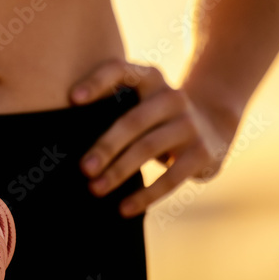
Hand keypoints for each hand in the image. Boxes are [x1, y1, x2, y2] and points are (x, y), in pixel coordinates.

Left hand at [69, 59, 240, 217]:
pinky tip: (125, 208)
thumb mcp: (140, 101)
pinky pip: (171, 177)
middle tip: (83, 168)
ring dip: (119, 172)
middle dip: (106, 146)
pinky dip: (146, 195)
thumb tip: (66, 141)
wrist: (212, 124)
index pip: (120, 71)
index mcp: (149, 77)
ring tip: (95, 189)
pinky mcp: (202, 152)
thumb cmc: (155, 116)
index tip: (73, 99)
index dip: (97, 82)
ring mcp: (188, 123)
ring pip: (148, 148)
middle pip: (132, 121)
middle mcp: (170, 96)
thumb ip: (113, 108)